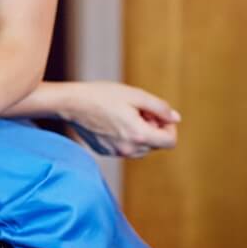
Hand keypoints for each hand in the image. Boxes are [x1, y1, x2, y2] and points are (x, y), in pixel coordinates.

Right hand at [59, 81, 179, 156]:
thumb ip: (160, 107)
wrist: (70, 103)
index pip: (170, 142)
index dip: (169, 127)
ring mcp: (116, 153)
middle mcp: (129, 149)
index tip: (157, 114)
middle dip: (154, 128)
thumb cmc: (102, 95)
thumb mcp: (135, 95)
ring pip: (141, 148)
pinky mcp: (105, 152)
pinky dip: (125, 137)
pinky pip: (125, 148)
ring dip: (141, 134)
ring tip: (124, 115)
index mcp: (139, 136)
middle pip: (156, 145)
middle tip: (138, 110)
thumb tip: (175, 118)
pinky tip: (112, 121)